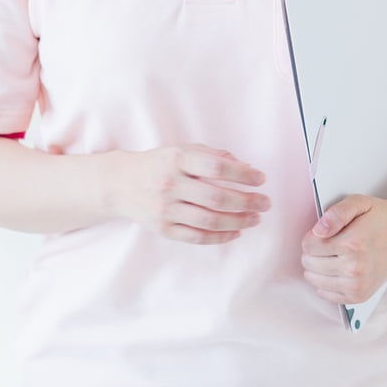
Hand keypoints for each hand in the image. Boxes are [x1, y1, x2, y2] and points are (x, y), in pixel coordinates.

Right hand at [111, 144, 270, 245]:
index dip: (242, 174)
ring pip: (209, 220)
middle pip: (216, 198)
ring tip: (255, 219)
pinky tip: (236, 232)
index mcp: (177, 159)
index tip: (261, 179)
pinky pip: (196, 237)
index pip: (216, 168)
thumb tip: (247, 168)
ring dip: (238, 222)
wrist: (120, 184)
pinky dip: (220, 236)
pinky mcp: (162, 229)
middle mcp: (170, 184)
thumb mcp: (183, 150)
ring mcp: (165, 209)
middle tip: (266, 203)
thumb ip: (214, 156)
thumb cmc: (160, 164)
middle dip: (247, 202)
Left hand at [299, 194, 386, 305]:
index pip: (308, 245)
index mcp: (352, 243)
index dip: (312, 236)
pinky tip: (336, 269)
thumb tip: (318, 230)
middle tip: (330, 242)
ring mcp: (357, 285)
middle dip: (313, 251)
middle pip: (309, 263)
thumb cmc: (379, 217)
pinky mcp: (358, 295)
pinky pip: (325, 294)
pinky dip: (325, 282)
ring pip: (314, 279)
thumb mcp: (359, 202)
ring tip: (334, 255)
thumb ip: (336, 212)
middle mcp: (354, 268)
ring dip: (317, 267)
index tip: (324, 232)